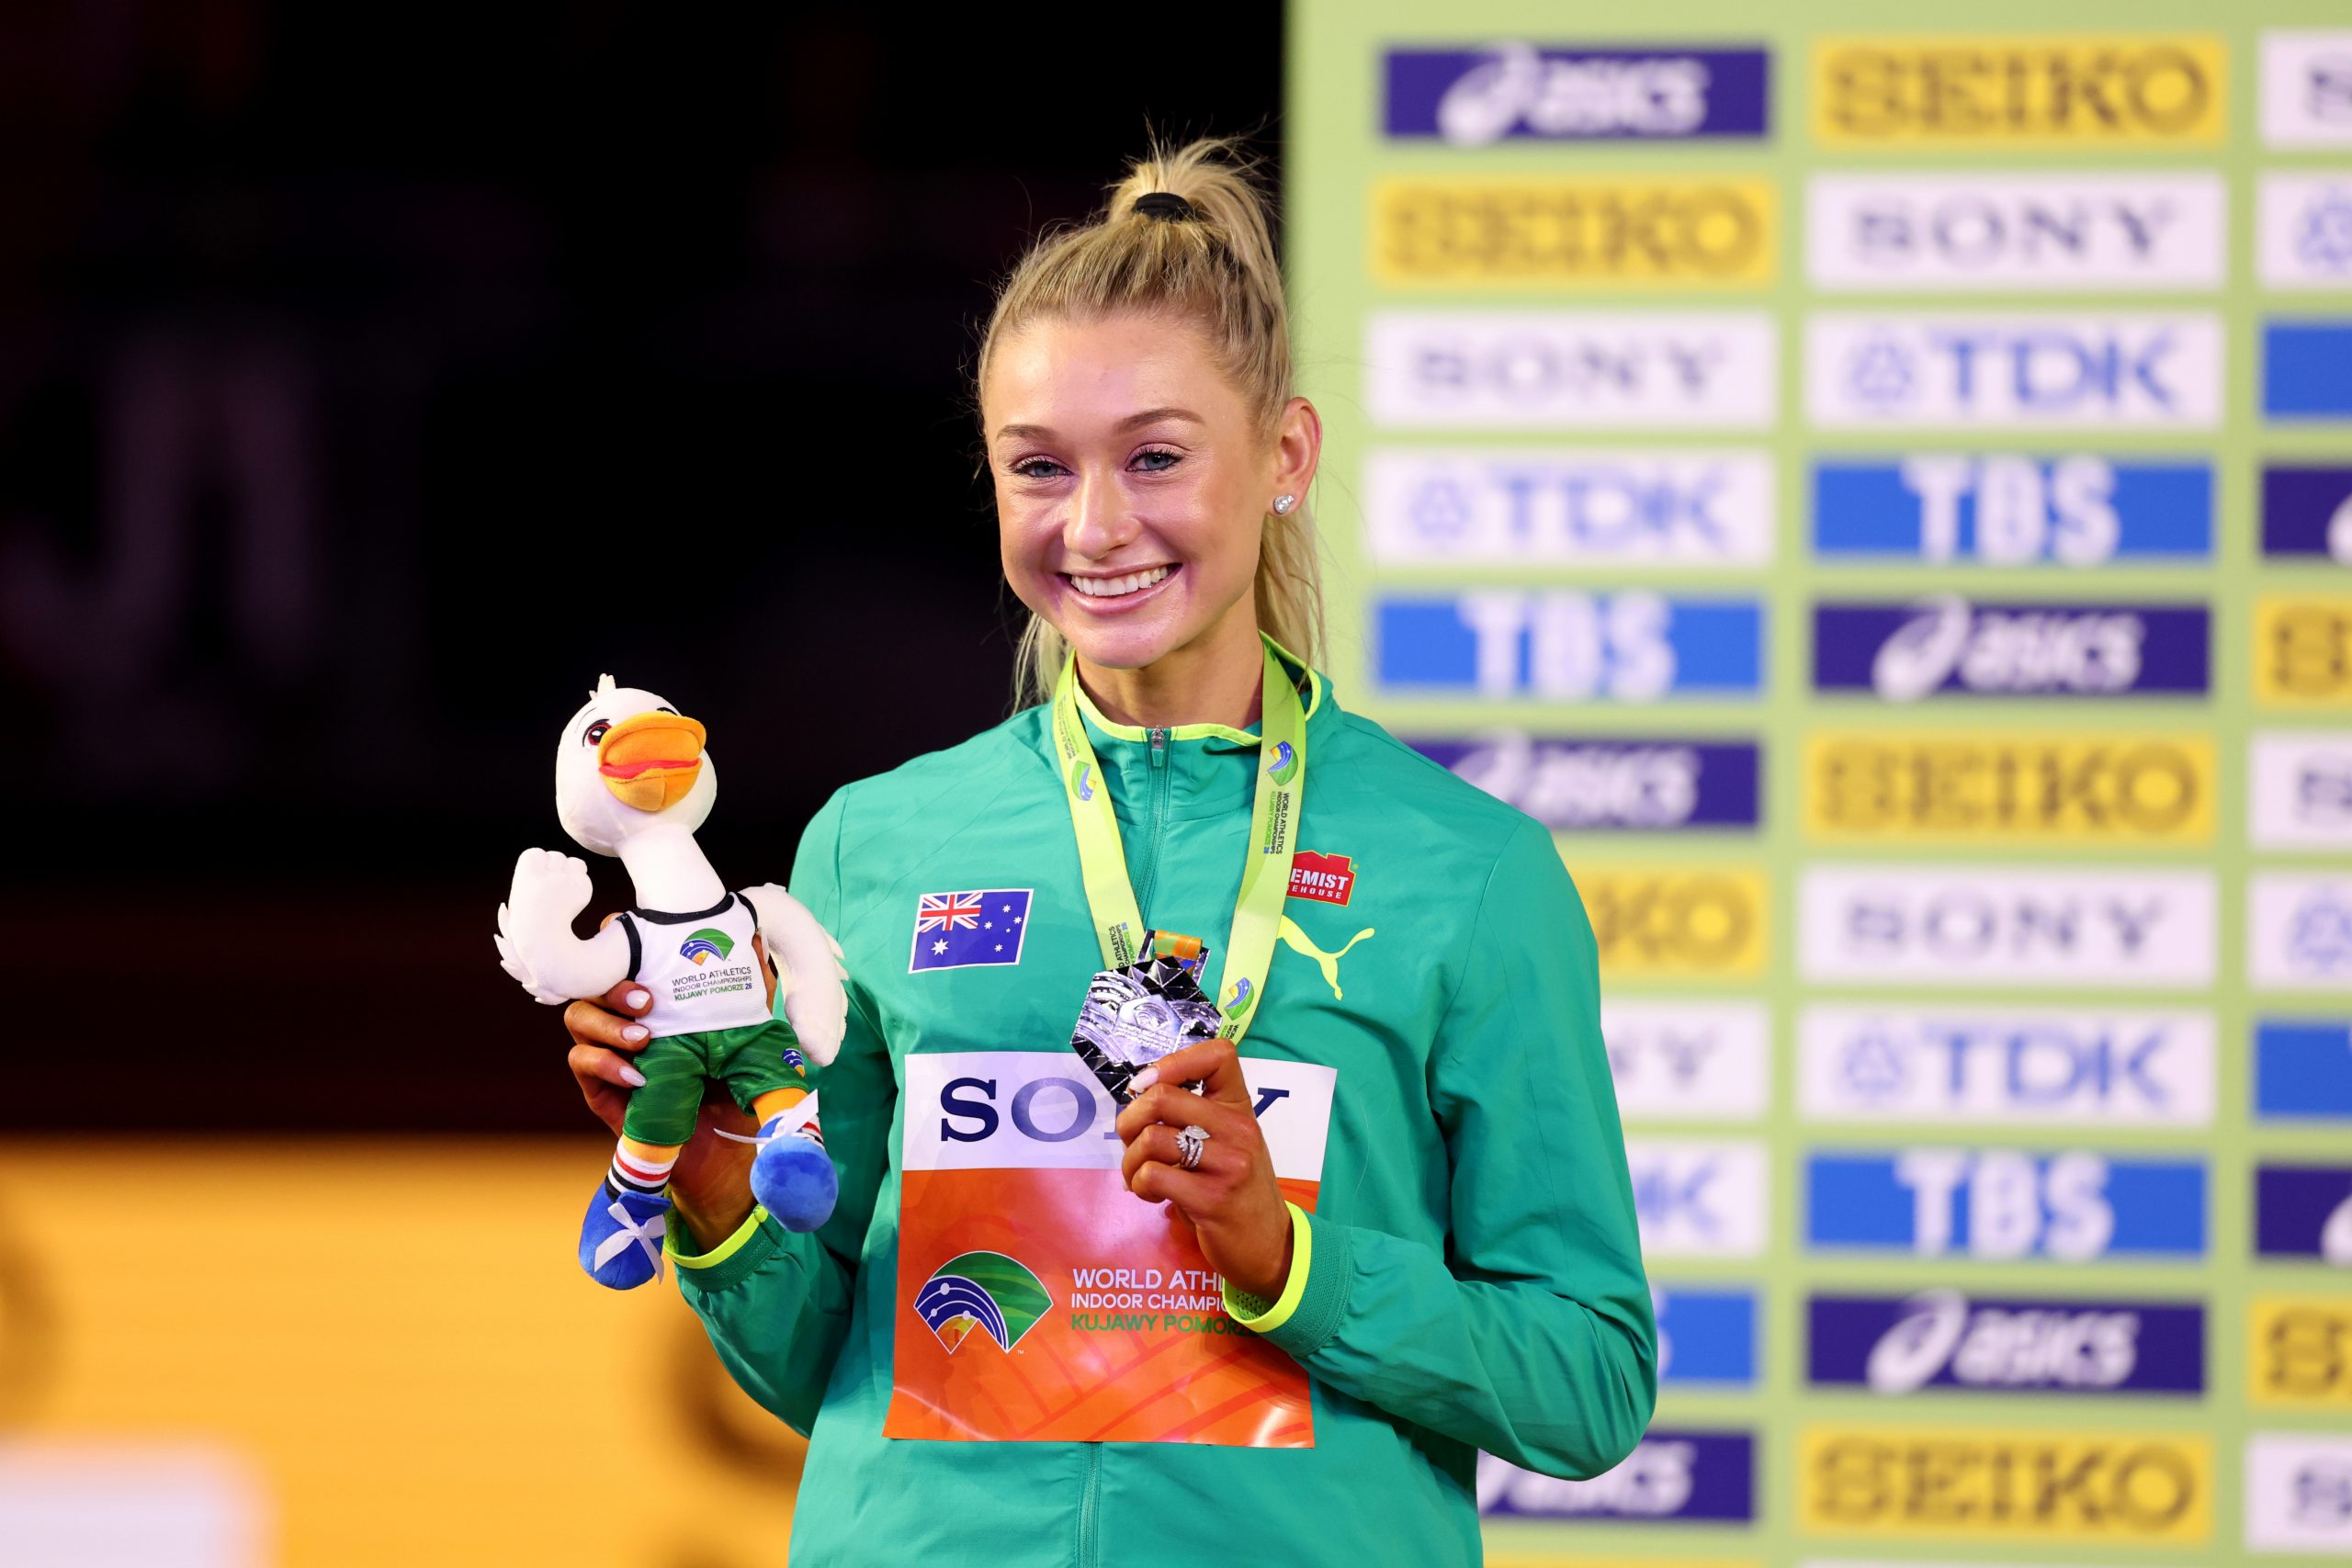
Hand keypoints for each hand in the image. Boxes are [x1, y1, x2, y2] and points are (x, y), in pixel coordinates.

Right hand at [561, 920, 769, 1246]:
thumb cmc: (737, 1089)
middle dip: (614, 982)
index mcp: (659, 1000)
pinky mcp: (601, 1091)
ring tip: (643, 1036)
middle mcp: (628, 1020)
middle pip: (594, 981)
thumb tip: (751, 941)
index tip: (647, 941)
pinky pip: (582, 1064)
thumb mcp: (748, 1036)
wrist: (729, 1156)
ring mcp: (610, 1054)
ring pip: (579, 1018)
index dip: (621, 940)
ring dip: (606, 1021)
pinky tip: (636, 1073)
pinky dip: (604, 1063)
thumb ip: (750, 993)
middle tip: (647, 998)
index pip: (624, 957)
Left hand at [1112, 1038, 1293, 1300]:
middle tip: (1132, 1144)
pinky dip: (1140, 1184)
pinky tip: (1153, 1195)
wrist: (1269, 1245)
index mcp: (1240, 1107)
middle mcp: (1238, 1128)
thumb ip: (1194, 1116)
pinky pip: (1153, 1175)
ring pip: (1151, 1138)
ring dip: (1130, 1160)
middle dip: (1129, 1120)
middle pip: (1162, 1097)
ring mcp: (1228, 1163)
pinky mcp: (1212, 1199)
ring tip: (1141, 1176)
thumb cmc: (1237, 1190)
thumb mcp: (1227, 1142)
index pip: (1217, 1055)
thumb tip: (1138, 1095)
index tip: (1147, 1086)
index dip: (1172, 1062)